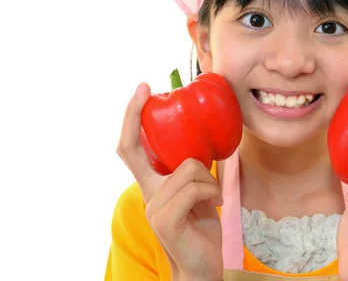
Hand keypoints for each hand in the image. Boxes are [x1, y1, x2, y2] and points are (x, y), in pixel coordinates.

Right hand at [116, 83, 223, 280]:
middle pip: (131, 148)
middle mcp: (146, 193)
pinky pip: (194, 186)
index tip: (142, 89)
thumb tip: (211, 141)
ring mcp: (152, 207)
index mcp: (152, 184)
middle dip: (133, 114)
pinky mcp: (164, 219)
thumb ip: (197, 169)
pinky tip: (213, 205)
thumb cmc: (201, 226)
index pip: (130, 148)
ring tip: (213, 196)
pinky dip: (211, 190)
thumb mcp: (200, 192)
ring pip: (186, 167)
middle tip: (146, 88)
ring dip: (209, 177)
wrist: (203, 267)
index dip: (131, 118)